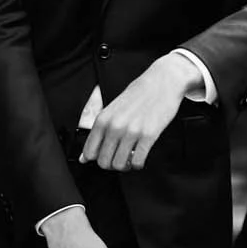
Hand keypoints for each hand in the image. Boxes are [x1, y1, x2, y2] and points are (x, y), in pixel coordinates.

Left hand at [80, 53, 201, 172]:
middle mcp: (115, 126)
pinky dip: (138, 164)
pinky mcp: (149, 135)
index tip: (105, 156)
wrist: (162, 82)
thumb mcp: (112, 110)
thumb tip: (84, 157)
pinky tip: (141, 155)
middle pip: (104, 162)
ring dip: (125, 165)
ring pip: (119, 165)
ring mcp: (132, 131)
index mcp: (103, 119)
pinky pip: (138, 162)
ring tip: (130, 157)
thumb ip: (99, 132)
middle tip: (119, 158)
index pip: (90, 152)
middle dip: (111, 164)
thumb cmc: (138, 95)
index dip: (96, 159)